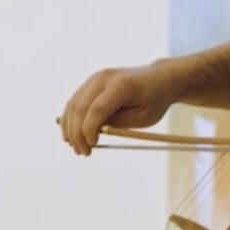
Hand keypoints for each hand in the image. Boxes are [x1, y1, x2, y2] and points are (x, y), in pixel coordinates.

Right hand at [58, 64, 174, 154]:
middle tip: (82, 152)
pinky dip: (71, 118)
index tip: (91, 146)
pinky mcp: (91, 81)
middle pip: (81, 107)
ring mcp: (96, 77)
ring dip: (70, 127)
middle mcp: (104, 77)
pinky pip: (75, 101)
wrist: (159, 79)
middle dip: (77, 133)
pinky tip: (72, 134)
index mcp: (121, 85)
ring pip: (73, 104)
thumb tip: (94, 132)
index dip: (89, 130)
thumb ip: (119, 124)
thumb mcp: (143, 118)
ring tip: (75, 147)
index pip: (97, 109)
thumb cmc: (154, 101)